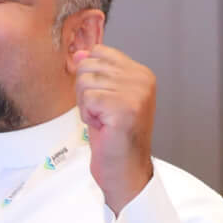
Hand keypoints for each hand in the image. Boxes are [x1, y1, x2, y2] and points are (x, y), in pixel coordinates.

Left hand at [73, 44, 155, 214]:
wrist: (124, 170)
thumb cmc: (115, 138)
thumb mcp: (104, 98)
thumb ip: (95, 73)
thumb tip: (80, 53)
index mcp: (141, 73)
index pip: (99, 52)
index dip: (90, 76)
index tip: (103, 100)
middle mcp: (142, 79)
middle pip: (88, 65)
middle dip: (85, 92)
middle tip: (102, 113)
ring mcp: (136, 93)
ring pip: (84, 81)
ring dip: (86, 105)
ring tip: (103, 120)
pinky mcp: (124, 107)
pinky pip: (86, 99)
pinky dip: (87, 116)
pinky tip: (103, 127)